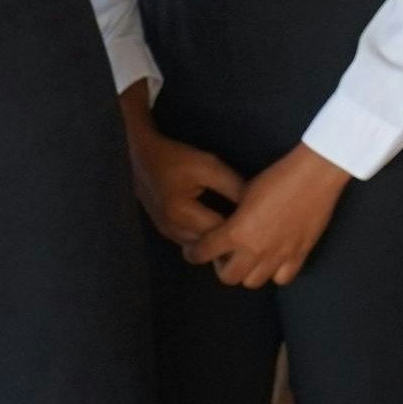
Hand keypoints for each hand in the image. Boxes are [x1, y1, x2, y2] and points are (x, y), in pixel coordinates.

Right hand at [121, 91, 244, 249]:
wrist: (141, 157)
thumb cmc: (176, 159)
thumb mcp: (209, 166)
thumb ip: (233, 185)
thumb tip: (257, 205)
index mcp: (182, 213)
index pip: (220, 232)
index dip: (241, 229)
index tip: (261, 225)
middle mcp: (172, 229)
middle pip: (209, 246)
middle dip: (230, 240)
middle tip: (255, 233)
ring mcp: (166, 233)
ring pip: (200, 247)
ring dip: (217, 242)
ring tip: (240, 232)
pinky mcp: (165, 230)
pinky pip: (190, 242)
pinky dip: (205, 238)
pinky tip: (221, 228)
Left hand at [184, 145, 350, 289]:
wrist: (315, 174)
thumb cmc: (277, 177)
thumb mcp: (244, 192)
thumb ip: (233, 217)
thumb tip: (226, 226)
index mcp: (236, 232)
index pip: (202, 253)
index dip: (193, 253)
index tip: (194, 251)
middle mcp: (255, 249)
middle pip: (228, 277)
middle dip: (222, 266)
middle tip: (226, 254)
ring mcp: (279, 255)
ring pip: (253, 282)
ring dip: (248, 271)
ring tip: (251, 257)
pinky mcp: (300, 254)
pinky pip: (283, 278)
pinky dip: (276, 272)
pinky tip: (275, 259)